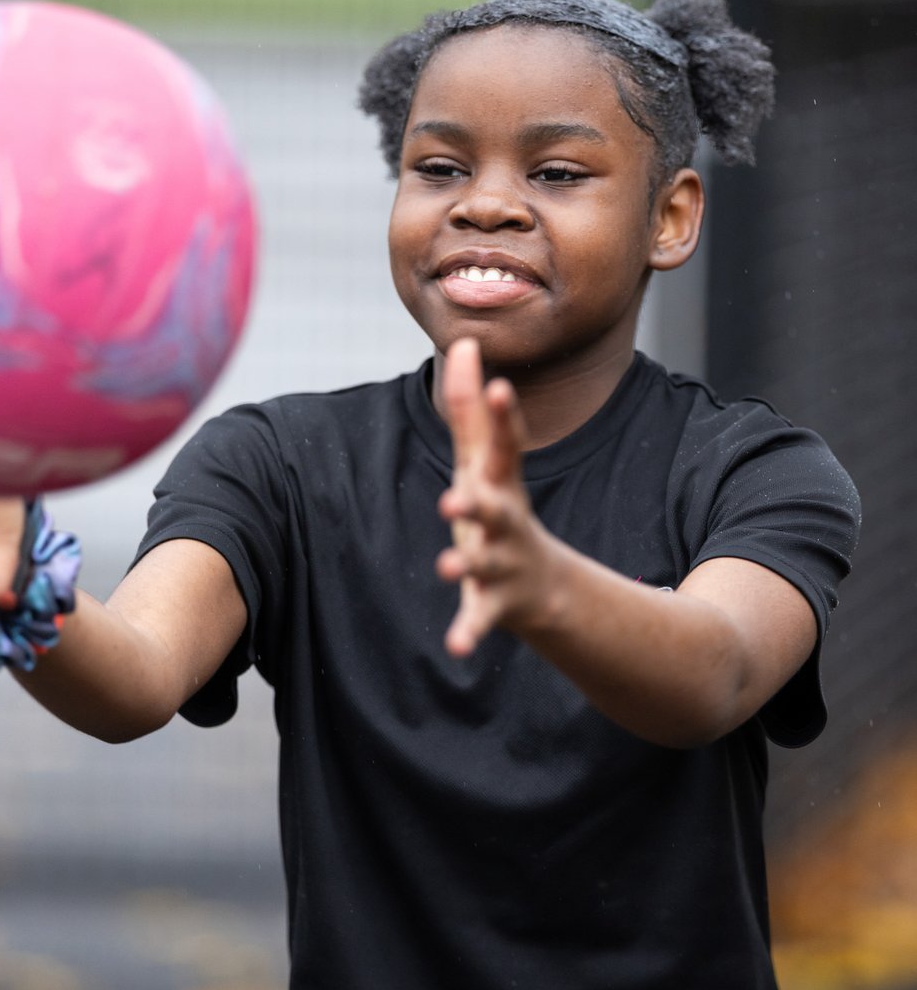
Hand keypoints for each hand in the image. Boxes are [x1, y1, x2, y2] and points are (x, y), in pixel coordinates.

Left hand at [435, 339, 549, 656]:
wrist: (542, 585)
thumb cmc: (501, 510)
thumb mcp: (485, 459)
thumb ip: (469, 406)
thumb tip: (462, 343)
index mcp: (500, 483)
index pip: (504, 446)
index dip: (503, 418)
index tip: (501, 387)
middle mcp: (506, 520)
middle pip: (494, 507)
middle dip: (476, 501)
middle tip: (453, 497)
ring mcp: (503, 562)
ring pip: (483, 563)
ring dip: (467, 564)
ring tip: (448, 565)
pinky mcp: (494, 601)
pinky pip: (480, 618)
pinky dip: (469, 631)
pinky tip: (457, 647)